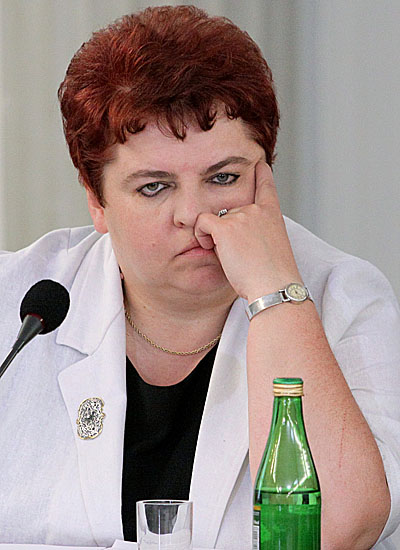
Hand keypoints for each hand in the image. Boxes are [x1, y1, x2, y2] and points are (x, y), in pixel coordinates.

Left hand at [194, 161, 301, 300]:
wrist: (275, 286)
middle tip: (240, 255)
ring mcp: (241, 216)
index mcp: (272, 215)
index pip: (266, 186)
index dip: (261, 174)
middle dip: (227, 232)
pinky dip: (201, 235)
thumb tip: (233, 233)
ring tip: (232, 256)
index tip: (259, 164)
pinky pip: (202, 223)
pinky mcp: (225, 227)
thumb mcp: (272, 248)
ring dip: (215, 237)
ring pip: (214, 219)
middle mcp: (256, 210)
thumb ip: (257, 233)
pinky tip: (211, 248)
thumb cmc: (273, 276)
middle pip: (229, 212)